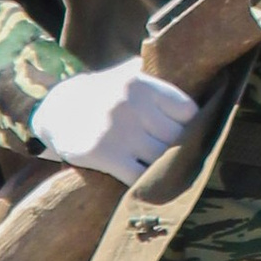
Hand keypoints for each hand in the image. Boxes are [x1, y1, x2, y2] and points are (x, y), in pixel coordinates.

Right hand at [29, 61, 198, 181]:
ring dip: (165, 168)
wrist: (55, 109)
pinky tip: (146, 181)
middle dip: (179, 150)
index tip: (191, 135)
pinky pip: (138, 176)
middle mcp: (130, 105)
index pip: (186, 110)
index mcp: (140, 84)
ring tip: (168, 173)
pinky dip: (145, 182)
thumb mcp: (127, 78)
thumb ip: (159, 84)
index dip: (191, 126)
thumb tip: (206, 90)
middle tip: (183, 160)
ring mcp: (117, 131)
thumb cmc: (103, 95)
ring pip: (160, 158)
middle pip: (175, 137)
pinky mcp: (104, 156)